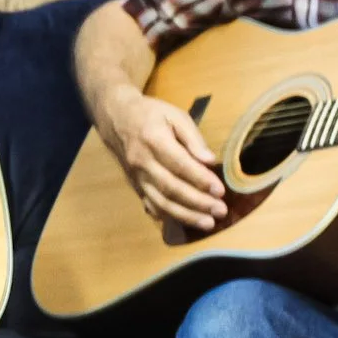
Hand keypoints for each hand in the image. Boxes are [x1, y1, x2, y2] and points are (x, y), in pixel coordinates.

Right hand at [100, 86, 228, 230]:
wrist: (116, 118)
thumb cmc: (150, 114)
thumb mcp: (175, 115)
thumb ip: (193, 138)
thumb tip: (210, 160)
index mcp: (154, 140)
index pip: (180, 164)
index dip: (200, 179)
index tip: (220, 191)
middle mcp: (142, 162)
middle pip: (171, 188)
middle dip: (197, 202)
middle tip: (220, 210)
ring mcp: (137, 177)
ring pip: (161, 201)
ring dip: (185, 215)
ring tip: (208, 223)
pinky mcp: (135, 185)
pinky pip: (151, 205)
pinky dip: (168, 216)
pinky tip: (185, 222)